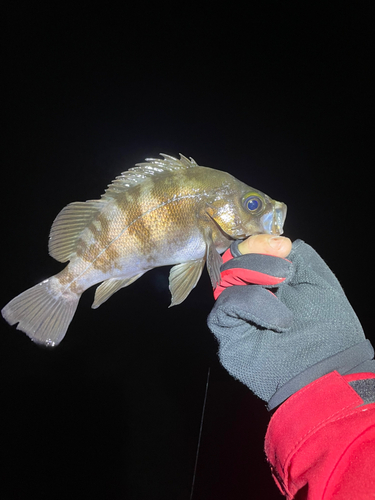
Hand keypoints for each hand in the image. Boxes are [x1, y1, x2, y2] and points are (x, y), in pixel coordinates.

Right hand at [208, 236, 374, 408]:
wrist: (328, 368)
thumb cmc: (328, 326)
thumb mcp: (317, 278)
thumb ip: (296, 254)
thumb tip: (274, 242)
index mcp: (267, 280)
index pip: (247, 251)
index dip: (257, 243)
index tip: (280, 246)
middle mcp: (248, 293)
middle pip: (232, 260)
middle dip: (255, 256)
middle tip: (283, 271)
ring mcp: (236, 312)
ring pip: (226, 278)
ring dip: (255, 274)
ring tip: (282, 287)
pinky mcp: (227, 332)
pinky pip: (226, 305)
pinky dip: (251, 302)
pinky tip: (278, 316)